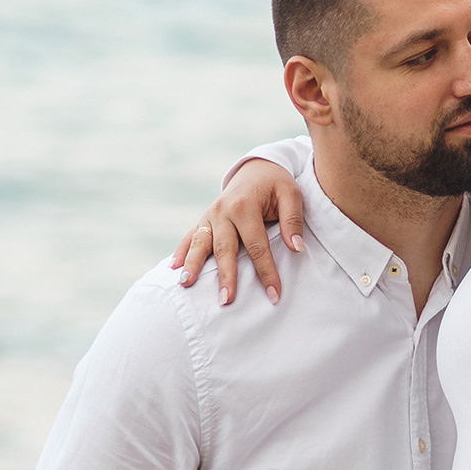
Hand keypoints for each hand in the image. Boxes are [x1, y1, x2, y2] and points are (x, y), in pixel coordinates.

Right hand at [169, 159, 305, 305]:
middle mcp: (223, 211)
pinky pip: (189, 237)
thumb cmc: (276, 185)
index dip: (266, 271)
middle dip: (225, 276)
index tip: (274, 294)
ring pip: (199, 243)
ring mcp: (210, 216)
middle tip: (226, 300)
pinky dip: (181, 252)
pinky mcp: (203, 220)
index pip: (257, 245)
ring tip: (186, 284)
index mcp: (245, 205)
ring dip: (192, 265)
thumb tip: (296, 248)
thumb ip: (293, 220)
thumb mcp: (291, 194)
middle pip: (224, 249)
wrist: (256, 169)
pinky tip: (173, 268)